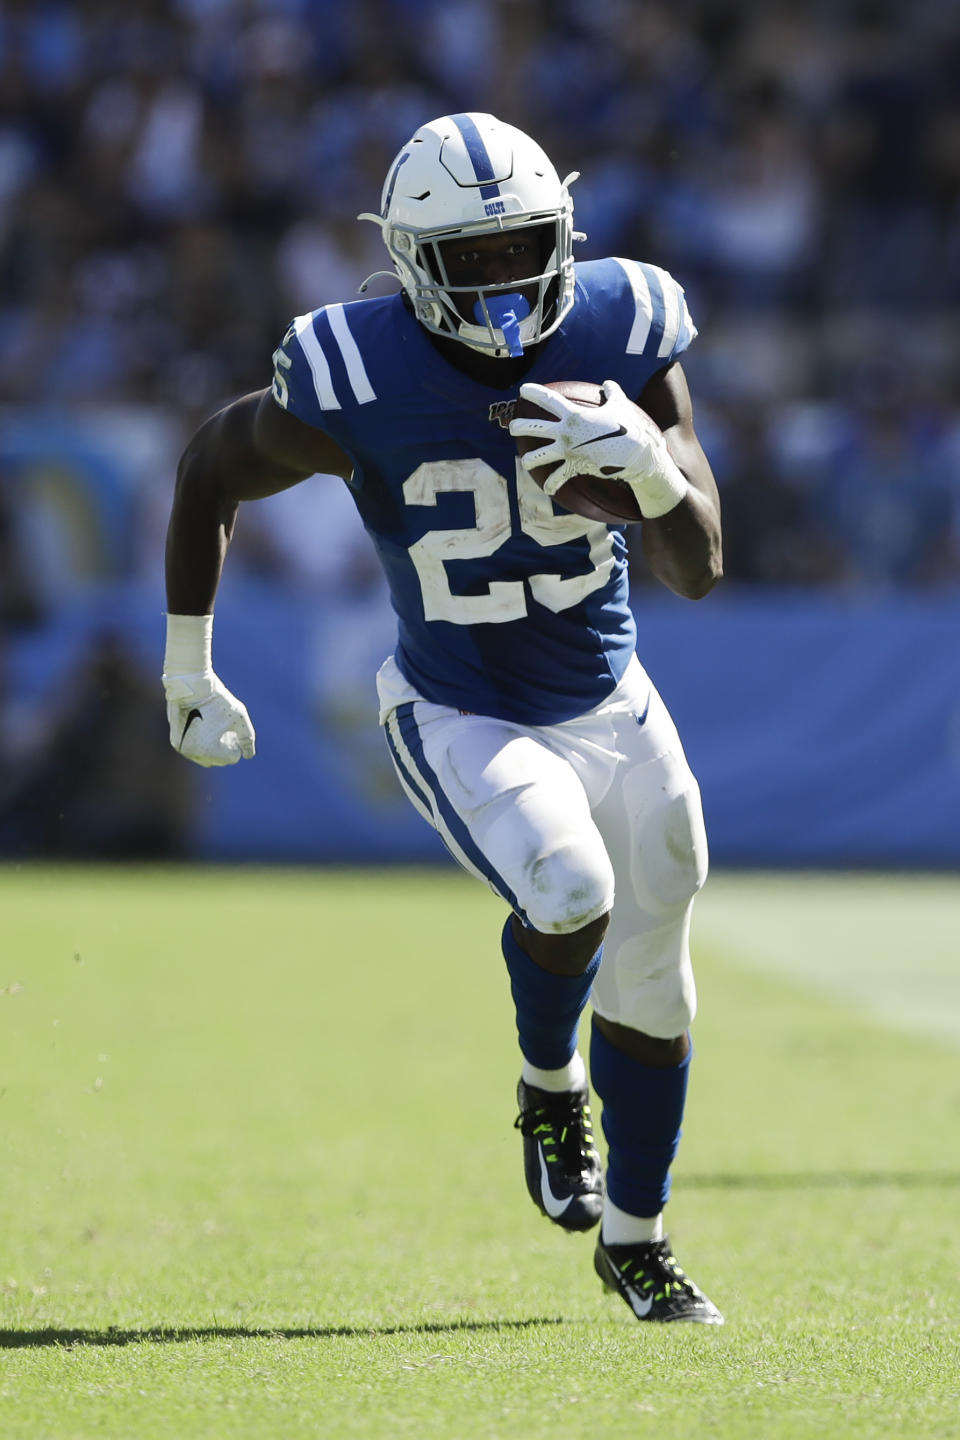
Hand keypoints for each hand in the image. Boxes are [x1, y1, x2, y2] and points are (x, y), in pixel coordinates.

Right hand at [162, 671, 255, 766]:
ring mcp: (182, 748)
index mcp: (207, 750)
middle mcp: (192, 753)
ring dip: (212, 749)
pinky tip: (205, 729)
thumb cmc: (218, 700)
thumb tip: (248, 755)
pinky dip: (200, 744)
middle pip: (217, 760)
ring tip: (217, 730)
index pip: (231, 758)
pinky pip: (192, 749)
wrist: (191, 685)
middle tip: (227, 732)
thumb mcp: (239, 717)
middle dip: (225, 749)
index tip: (235, 731)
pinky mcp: (176, 741)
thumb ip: (247, 738)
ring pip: (203, 757)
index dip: (236, 745)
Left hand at [509, 379, 688, 517]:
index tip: (522, 390)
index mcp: (574, 415)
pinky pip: (557, 479)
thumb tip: (608, 384)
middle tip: (512, 427)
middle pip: (533, 429)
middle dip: (518, 427)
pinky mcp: (574, 467)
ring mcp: (567, 451)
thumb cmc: (630, 426)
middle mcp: (565, 433)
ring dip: (529, 461)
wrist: (636, 453)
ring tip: (526, 462)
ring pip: (537, 457)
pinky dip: (551, 485)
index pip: (548, 400)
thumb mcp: (621, 404)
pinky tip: (548, 490)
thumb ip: (612, 392)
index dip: (533, 393)